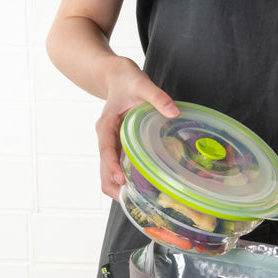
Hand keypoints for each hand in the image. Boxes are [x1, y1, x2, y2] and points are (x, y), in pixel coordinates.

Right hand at [95, 57, 178, 199]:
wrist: (115, 75)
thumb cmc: (125, 79)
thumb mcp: (141, 83)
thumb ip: (157, 97)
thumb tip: (174, 112)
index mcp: (106, 126)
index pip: (106, 151)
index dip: (111, 167)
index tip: (121, 181)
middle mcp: (105, 140)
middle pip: (103, 170)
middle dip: (114, 187)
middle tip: (133, 201)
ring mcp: (110, 146)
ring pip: (108, 174)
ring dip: (119, 189)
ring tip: (139, 201)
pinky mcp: (118, 149)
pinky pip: (118, 169)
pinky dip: (125, 181)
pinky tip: (141, 189)